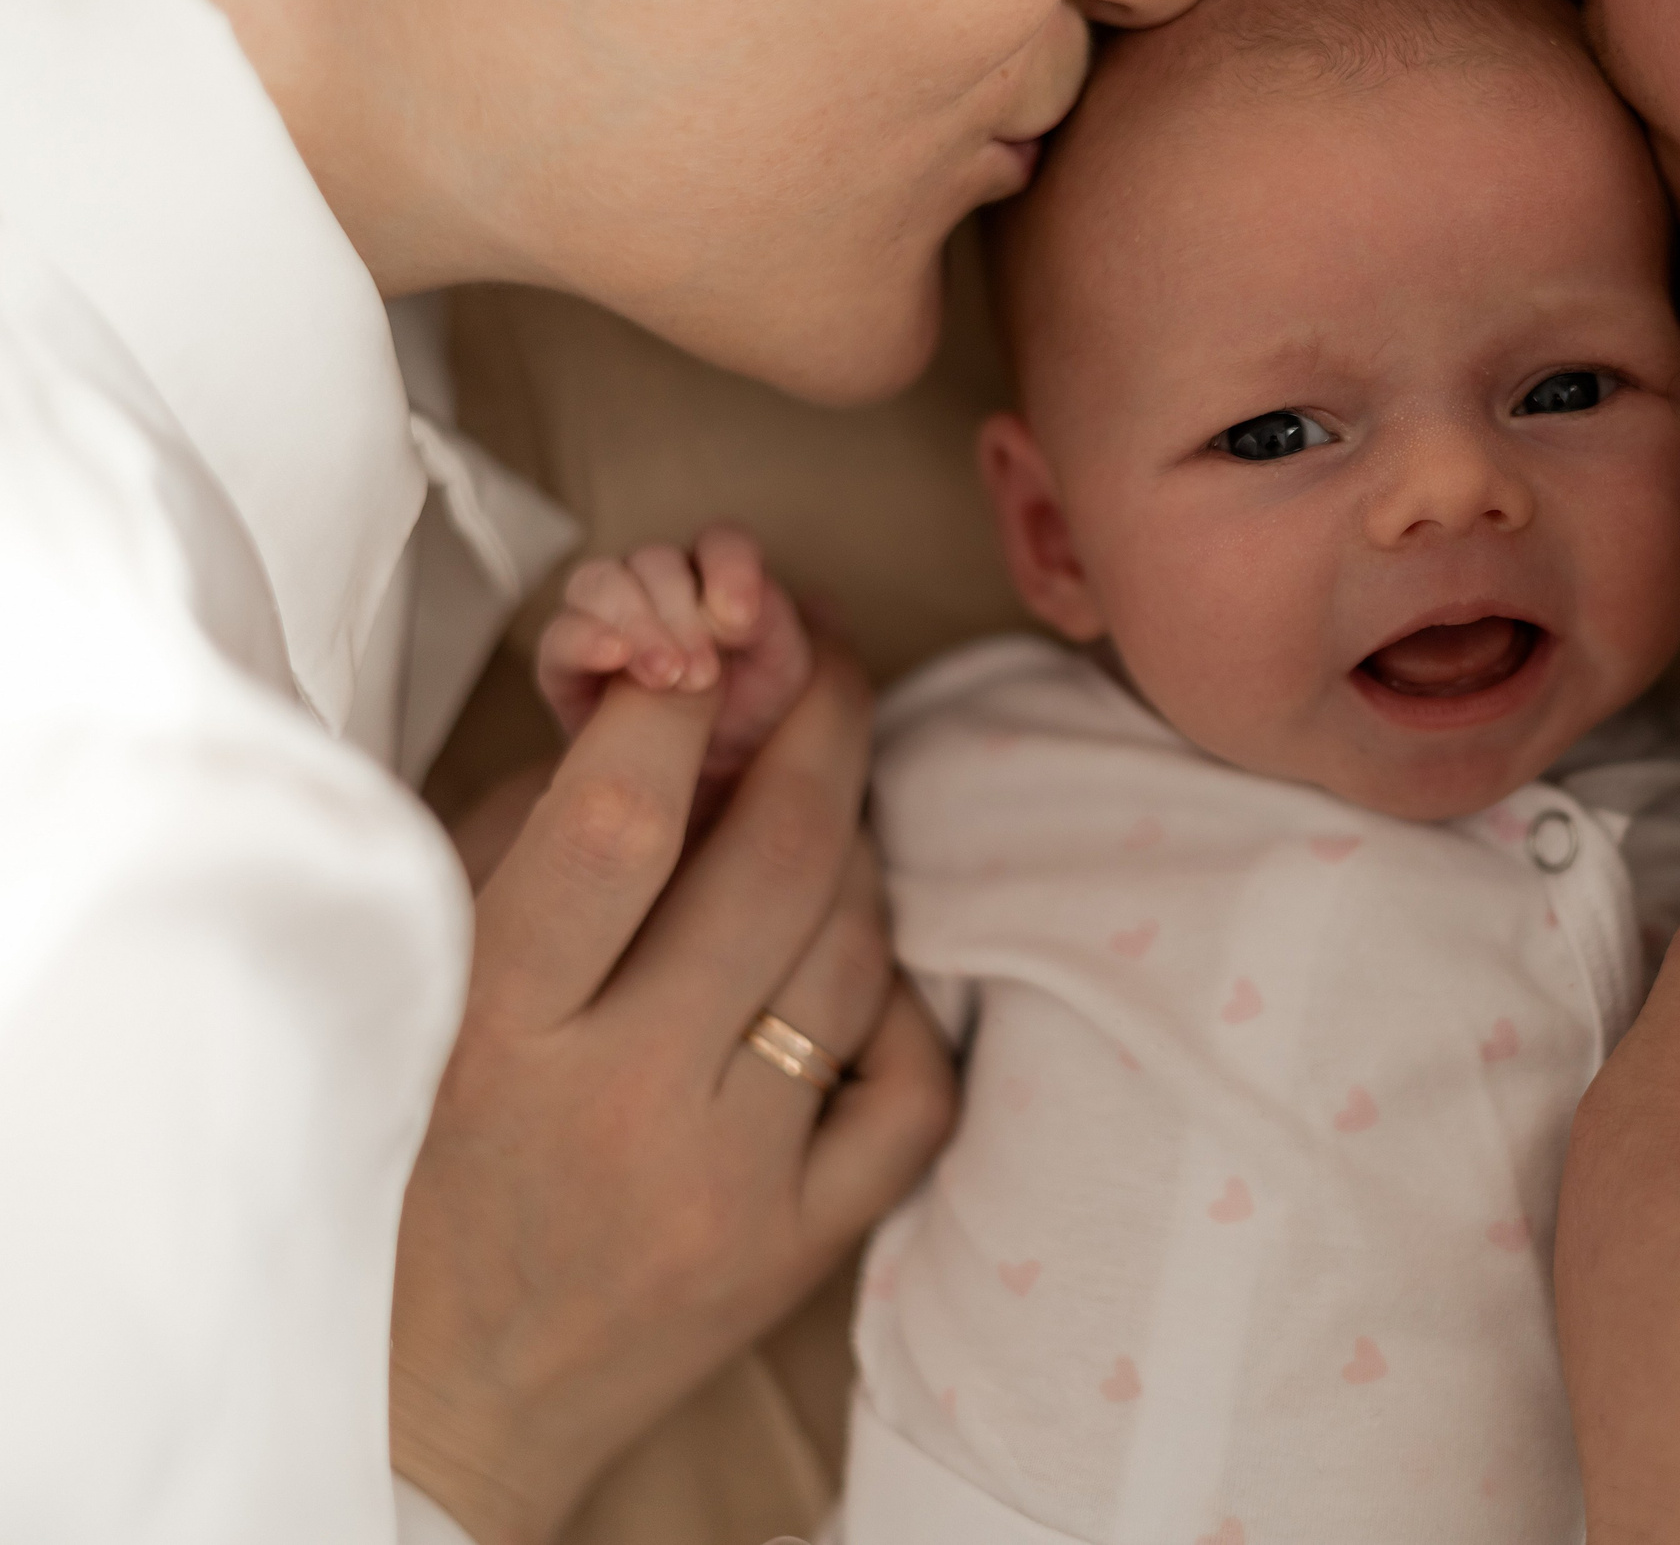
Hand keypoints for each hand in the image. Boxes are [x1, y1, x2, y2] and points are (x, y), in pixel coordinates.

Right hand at [390, 650, 952, 1544]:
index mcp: (496, 1031)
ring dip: (854, 859)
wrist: (433, 1402)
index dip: (676, 702)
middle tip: (825, 661)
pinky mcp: (797, 1250)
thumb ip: (524, 848)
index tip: (703, 637)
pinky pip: (912, 1089)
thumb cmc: (407, 1164)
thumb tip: (656, 706)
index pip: (616, 823)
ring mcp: (729, 1184)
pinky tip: (858, 979)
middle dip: (817, 727)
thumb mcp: (416, 993)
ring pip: (856, 958)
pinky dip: (902, 1008)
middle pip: (775, 865)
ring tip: (822, 821)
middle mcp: (625, 1106)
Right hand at [537, 524, 812, 803]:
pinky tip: (615, 658)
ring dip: (636, 623)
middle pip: (654, 560)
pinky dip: (585, 638)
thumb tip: (736, 610)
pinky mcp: (566, 664)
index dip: (731, 567)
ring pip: (599, 582)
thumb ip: (770, 623)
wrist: (708, 778)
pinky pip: (560, 634)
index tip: (742, 620)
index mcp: (712, 578)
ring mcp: (605, 619)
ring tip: (667, 676)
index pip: (719, 543)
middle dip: (682, 611)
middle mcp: (654, 587)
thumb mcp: (782, 668)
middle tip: (705, 672)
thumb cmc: (750, 710)